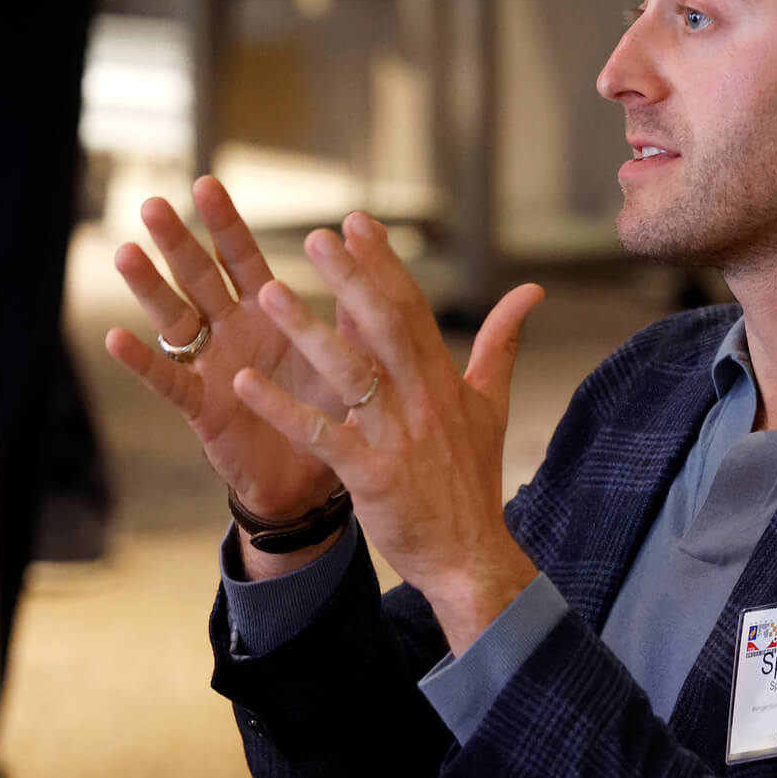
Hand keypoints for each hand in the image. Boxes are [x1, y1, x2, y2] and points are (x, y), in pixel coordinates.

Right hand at [103, 176, 351, 520]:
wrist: (314, 479)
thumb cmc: (327, 411)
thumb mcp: (346, 355)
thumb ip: (354, 310)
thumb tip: (372, 255)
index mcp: (266, 313)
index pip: (241, 258)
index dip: (225, 224)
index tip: (206, 184)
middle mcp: (230, 331)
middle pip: (198, 277)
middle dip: (177, 242)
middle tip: (154, 205)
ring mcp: (210, 366)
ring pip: (174, 318)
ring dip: (149, 287)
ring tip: (126, 253)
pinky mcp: (201, 406)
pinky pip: (168, 380)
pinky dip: (142, 361)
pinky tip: (117, 337)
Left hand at [230, 210, 545, 654]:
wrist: (471, 555)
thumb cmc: (472, 478)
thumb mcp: (490, 403)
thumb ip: (502, 342)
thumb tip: (531, 290)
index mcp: (443, 379)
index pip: (412, 308)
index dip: (383, 264)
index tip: (356, 222)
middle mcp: (422, 400)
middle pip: (384, 327)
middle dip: (350, 278)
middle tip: (316, 236)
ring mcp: (396, 438)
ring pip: (350, 373)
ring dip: (308, 330)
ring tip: (270, 291)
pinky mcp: (372, 476)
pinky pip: (322, 435)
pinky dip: (283, 410)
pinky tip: (245, 383)